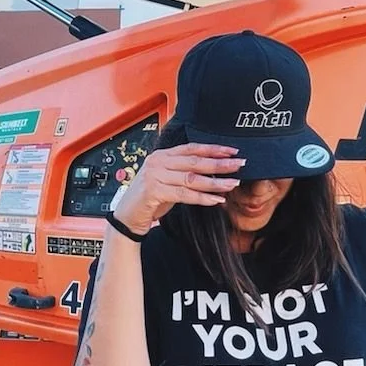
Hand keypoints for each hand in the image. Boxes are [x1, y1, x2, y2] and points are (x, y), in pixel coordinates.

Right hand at [113, 144, 244, 236]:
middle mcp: (157, 162)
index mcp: (161, 155)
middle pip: (194, 161)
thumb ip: (183, 174)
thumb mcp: (167, 181)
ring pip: (192, 178)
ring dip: (215, 182)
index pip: (191, 148)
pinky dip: (202, 198)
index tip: (232, 151)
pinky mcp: (153, 191)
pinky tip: (216, 200)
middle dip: (219, 163)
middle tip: (239, 164)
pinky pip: (184, 194)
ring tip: (232, 183)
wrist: (126, 217)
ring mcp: (154, 176)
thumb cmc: (148, 199)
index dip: (213, 148)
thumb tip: (212, 172)